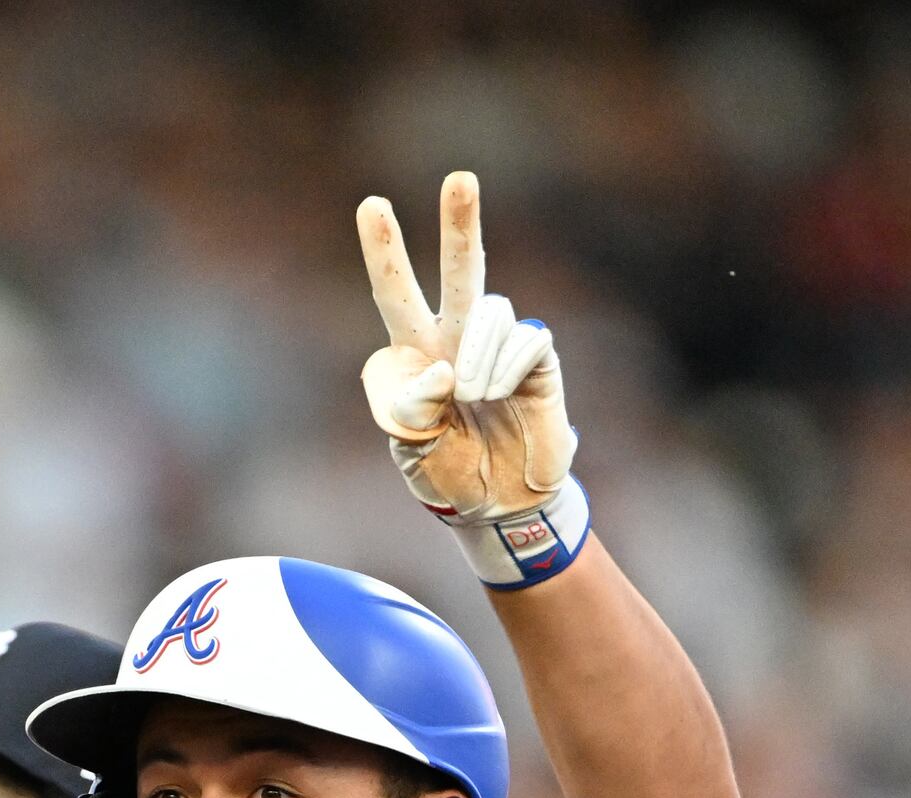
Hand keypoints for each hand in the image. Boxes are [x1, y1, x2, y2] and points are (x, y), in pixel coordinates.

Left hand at [356, 173, 589, 586]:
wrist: (501, 506)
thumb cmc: (446, 474)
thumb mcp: (410, 449)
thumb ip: (410, 410)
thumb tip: (444, 370)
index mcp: (413, 350)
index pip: (394, 290)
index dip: (384, 249)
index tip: (372, 205)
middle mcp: (456, 335)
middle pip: (459, 270)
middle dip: (460, 223)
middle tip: (460, 178)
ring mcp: (499, 344)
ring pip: (489, 311)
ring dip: (476, 358)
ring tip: (473, 400)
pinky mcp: (538, 358)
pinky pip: (522, 340)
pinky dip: (505, 369)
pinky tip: (502, 396)